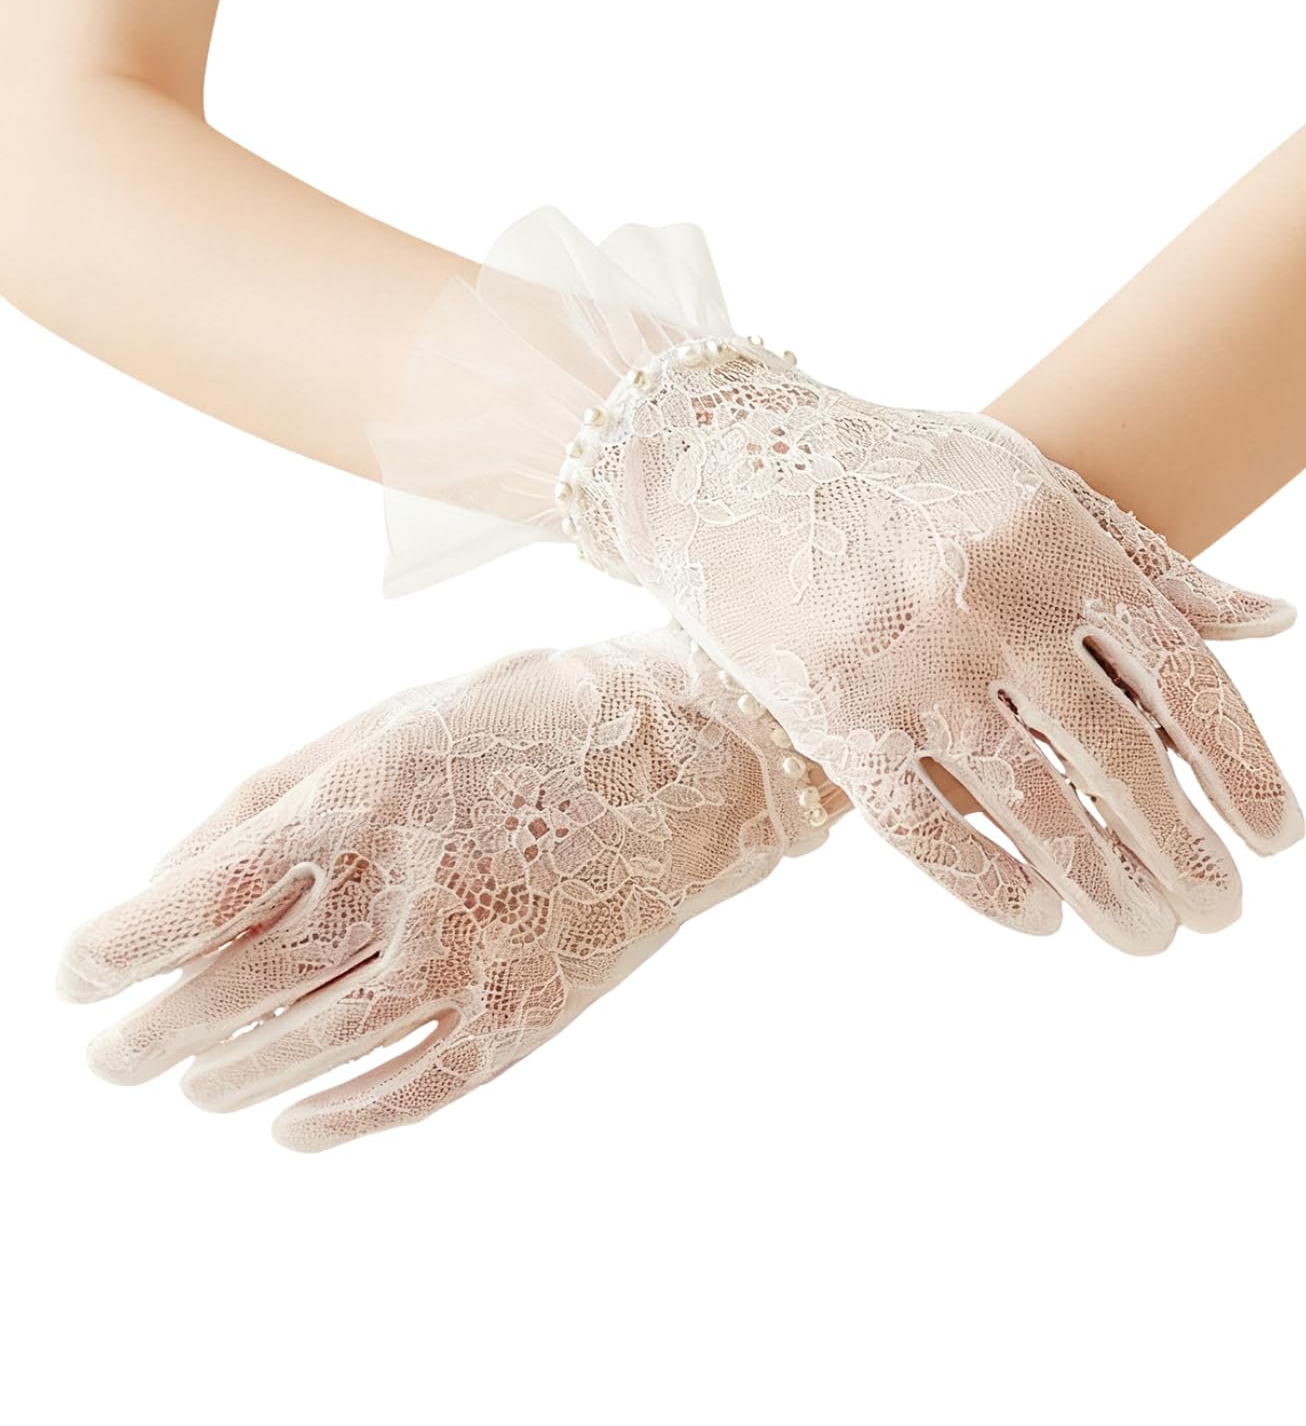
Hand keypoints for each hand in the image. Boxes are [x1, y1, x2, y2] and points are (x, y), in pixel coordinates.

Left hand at [57, 629, 824, 1149]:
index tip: (74, 975)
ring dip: (223, 1079)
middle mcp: (405, 894)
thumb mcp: (395, 717)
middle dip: (147, 1034)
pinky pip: (406, 1094)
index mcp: (363, 803)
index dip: (116, 951)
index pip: (198, 905)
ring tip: (188, 1084)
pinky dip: (334, 1122)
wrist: (691, 761)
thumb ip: (274, 794)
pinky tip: (286, 1128)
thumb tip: (170, 878)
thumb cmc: (533, 718)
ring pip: (305, 1055)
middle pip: (231, 996)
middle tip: (108, 1054)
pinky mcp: (523, 1021)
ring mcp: (469, 967)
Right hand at [565, 343, 1300, 952]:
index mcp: (1055, 541)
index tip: (1280, 838)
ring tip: (1150, 937)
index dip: (1244, 765)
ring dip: (1105, 888)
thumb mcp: (1034, 487)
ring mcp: (908, 662)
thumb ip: (1152, 561)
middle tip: (1223, 914)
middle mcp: (990, 601)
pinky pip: (920, 824)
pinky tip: (1038, 920)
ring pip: (1031, 805)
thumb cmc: (902, 475)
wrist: (733, 466)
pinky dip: (985, 883)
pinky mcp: (833, 712)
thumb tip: (1279, 620)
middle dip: (1186, 851)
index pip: (1182, 673)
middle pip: (1118, 755)